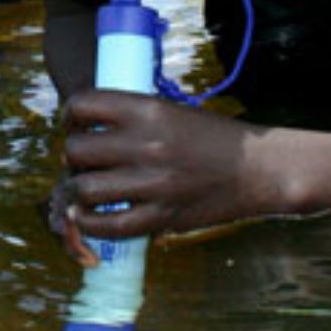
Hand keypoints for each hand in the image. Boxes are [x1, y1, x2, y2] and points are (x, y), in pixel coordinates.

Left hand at [50, 89, 257, 261]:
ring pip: (84, 188)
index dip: (69, 114)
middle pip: (76, 149)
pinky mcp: (162, 216)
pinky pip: (108, 226)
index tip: (73, 124)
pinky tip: (87, 216)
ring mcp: (153, 183)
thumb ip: (133, 119)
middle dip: (72, 156)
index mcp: (149, 110)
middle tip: (82, 161)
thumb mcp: (173, 111)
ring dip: (76, 190)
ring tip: (82, 190)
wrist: (260, 168)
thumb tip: (89, 129)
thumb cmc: (215, 138)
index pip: (83, 104)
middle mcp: (146, 144)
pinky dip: (89, 223)